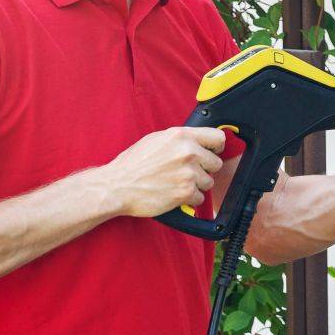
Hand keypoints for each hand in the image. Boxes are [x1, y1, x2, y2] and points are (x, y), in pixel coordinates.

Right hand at [102, 126, 227, 216]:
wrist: (118, 186)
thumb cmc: (133, 164)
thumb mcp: (156, 140)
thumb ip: (180, 140)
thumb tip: (199, 142)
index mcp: (181, 136)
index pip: (217, 137)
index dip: (216, 147)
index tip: (212, 152)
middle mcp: (188, 152)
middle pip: (216, 163)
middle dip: (204, 169)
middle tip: (187, 173)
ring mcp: (188, 173)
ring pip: (208, 182)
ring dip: (196, 185)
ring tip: (176, 183)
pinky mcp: (186, 192)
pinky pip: (199, 198)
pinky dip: (189, 199)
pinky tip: (173, 194)